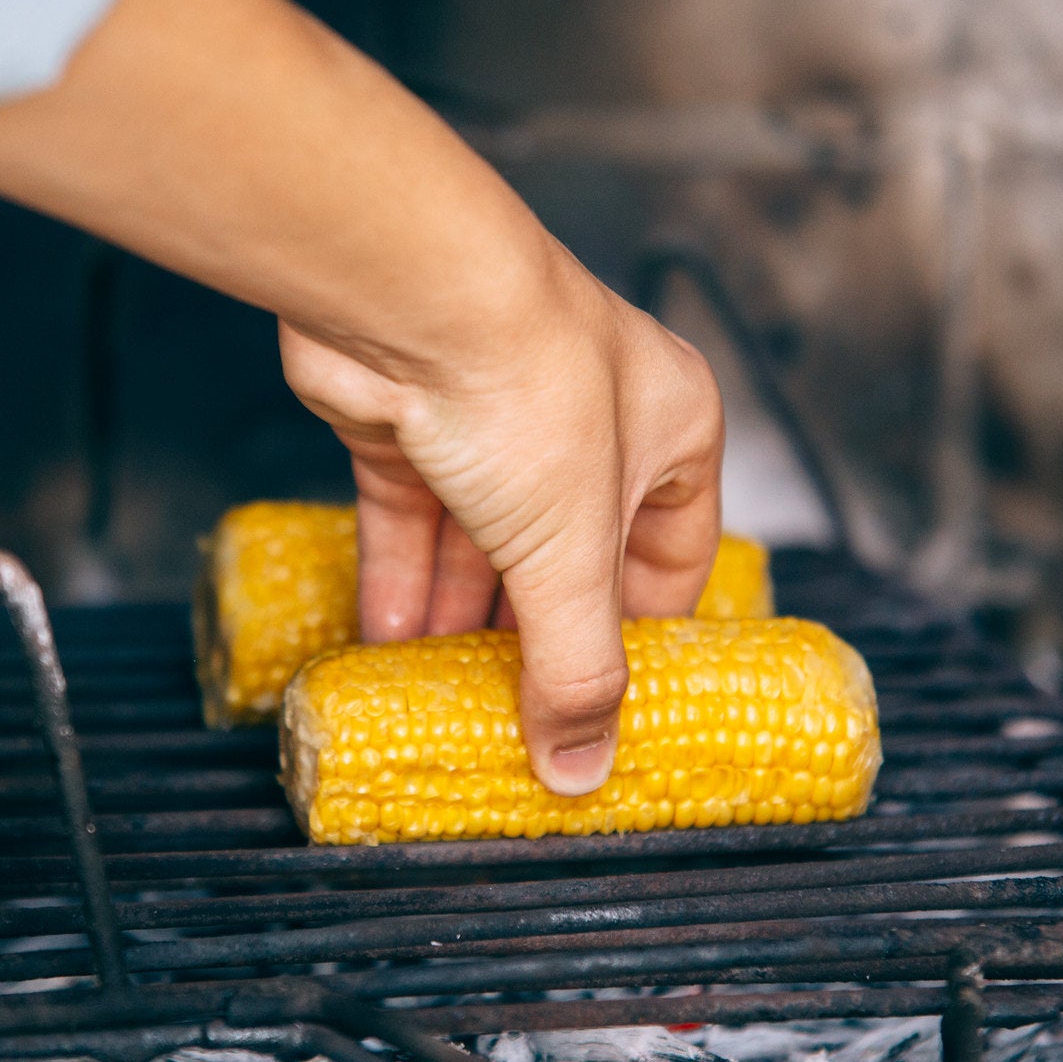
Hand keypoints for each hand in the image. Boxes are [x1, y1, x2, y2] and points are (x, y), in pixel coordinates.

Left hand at [279, 247, 723, 794]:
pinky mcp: (411, 423)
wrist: (404, 294)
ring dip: (461, 623)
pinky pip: (412, 524)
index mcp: (671, 430)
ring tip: (445, 700)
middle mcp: (588, 419)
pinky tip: (387, 648)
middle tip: (518, 715)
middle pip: (569, 557)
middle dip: (537, 637)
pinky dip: (401, 584)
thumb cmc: (527, 387)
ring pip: (483, 544)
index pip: (674, 555)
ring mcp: (494, 418)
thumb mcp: (572, 553)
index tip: (607, 709)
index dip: (642, 635)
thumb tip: (580, 767)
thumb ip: (576, 666)